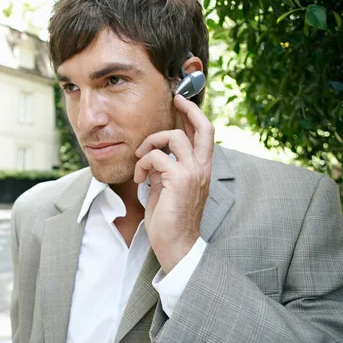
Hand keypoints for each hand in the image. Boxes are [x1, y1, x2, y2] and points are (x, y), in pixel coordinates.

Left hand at [134, 94, 213, 272]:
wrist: (176, 244)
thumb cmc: (169, 218)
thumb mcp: (166, 187)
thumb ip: (165, 169)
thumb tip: (154, 155)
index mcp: (201, 169)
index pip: (204, 135)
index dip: (193, 115)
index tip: (180, 102)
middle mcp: (202, 168)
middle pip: (204, 127)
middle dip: (188, 108)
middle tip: (174, 99)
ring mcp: (193, 173)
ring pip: (174, 137)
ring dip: (151, 142)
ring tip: (140, 158)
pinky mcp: (180, 180)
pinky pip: (157, 157)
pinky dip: (142, 164)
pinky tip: (138, 179)